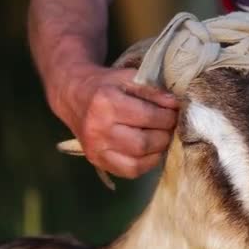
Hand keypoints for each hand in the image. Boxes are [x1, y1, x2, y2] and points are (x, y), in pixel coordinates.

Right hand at [50, 64, 179, 178]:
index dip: (169, 116)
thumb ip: (153, 90)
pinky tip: (150, 150)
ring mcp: (95, 148)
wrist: (73, 95)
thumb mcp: (127, 77)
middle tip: (170, 126)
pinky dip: (146, 163)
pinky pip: (129, 171)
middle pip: (144, 143)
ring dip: (157, 151)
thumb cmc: (105, 85)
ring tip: (161, 137)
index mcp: (106, 103)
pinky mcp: (96, 161)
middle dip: (165, 135)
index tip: (175, 112)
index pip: (148, 116)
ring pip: (137, 162)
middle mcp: (98, 129)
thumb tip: (175, 105)